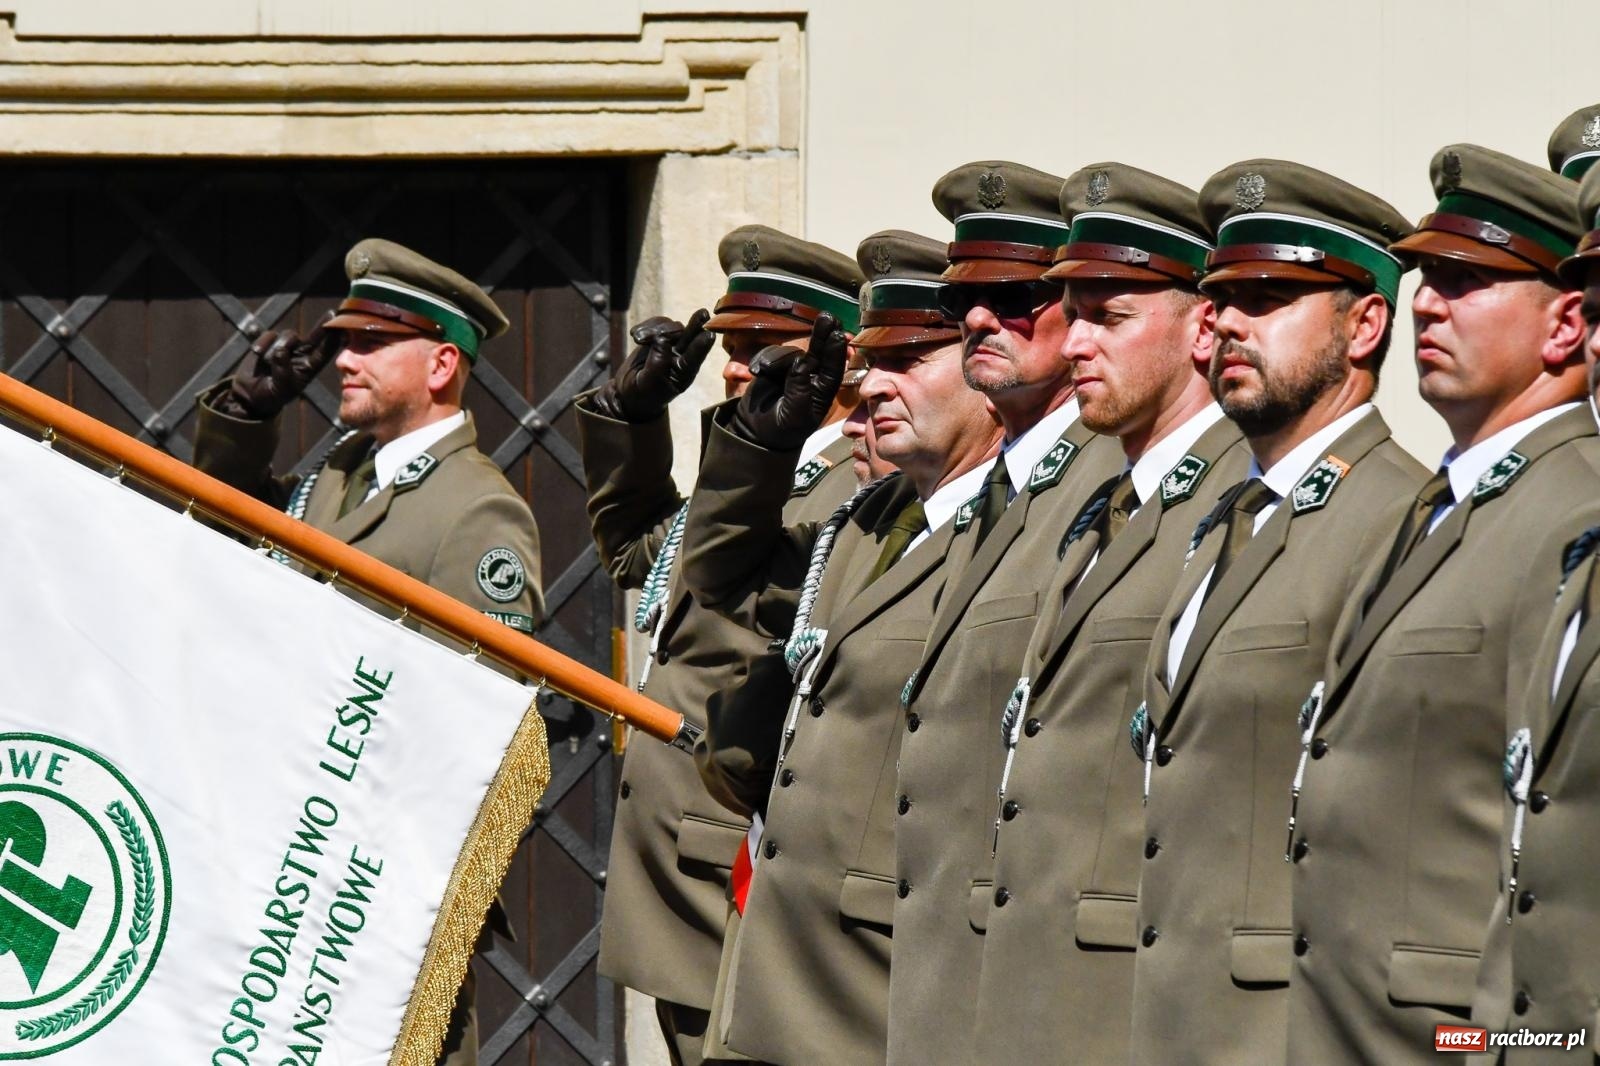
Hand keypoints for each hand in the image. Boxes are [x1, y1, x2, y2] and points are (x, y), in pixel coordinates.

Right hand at [226, 317, 337, 418]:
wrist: (249, 395)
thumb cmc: (270, 395)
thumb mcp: (280, 388)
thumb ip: (283, 370)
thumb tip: (281, 351)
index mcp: (309, 368)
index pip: (324, 352)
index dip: (333, 342)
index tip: (342, 331)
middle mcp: (300, 354)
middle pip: (314, 337)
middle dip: (322, 326)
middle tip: (331, 314)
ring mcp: (285, 346)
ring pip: (288, 335)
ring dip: (277, 346)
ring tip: (266, 362)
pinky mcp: (268, 342)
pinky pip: (269, 334)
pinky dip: (262, 342)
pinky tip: (256, 349)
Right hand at [592, 309, 713, 421]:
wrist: (628, 392)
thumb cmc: (642, 393)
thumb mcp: (648, 383)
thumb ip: (656, 363)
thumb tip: (662, 339)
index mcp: (684, 372)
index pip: (695, 357)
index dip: (702, 345)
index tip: (710, 334)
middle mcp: (681, 356)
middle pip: (690, 336)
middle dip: (695, 325)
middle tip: (703, 313)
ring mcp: (671, 345)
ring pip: (671, 327)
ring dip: (653, 329)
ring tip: (638, 339)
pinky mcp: (658, 336)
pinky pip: (657, 323)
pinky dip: (646, 326)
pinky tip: (634, 335)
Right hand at [731, 313, 847, 449]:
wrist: (754, 433)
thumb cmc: (781, 429)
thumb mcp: (793, 415)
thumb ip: (798, 389)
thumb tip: (802, 362)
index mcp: (822, 392)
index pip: (833, 368)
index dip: (835, 352)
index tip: (837, 334)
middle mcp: (811, 377)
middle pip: (819, 351)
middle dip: (822, 334)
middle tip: (827, 317)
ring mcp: (792, 370)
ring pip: (789, 353)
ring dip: (776, 359)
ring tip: (761, 372)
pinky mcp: (774, 367)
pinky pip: (771, 354)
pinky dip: (762, 360)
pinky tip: (755, 372)